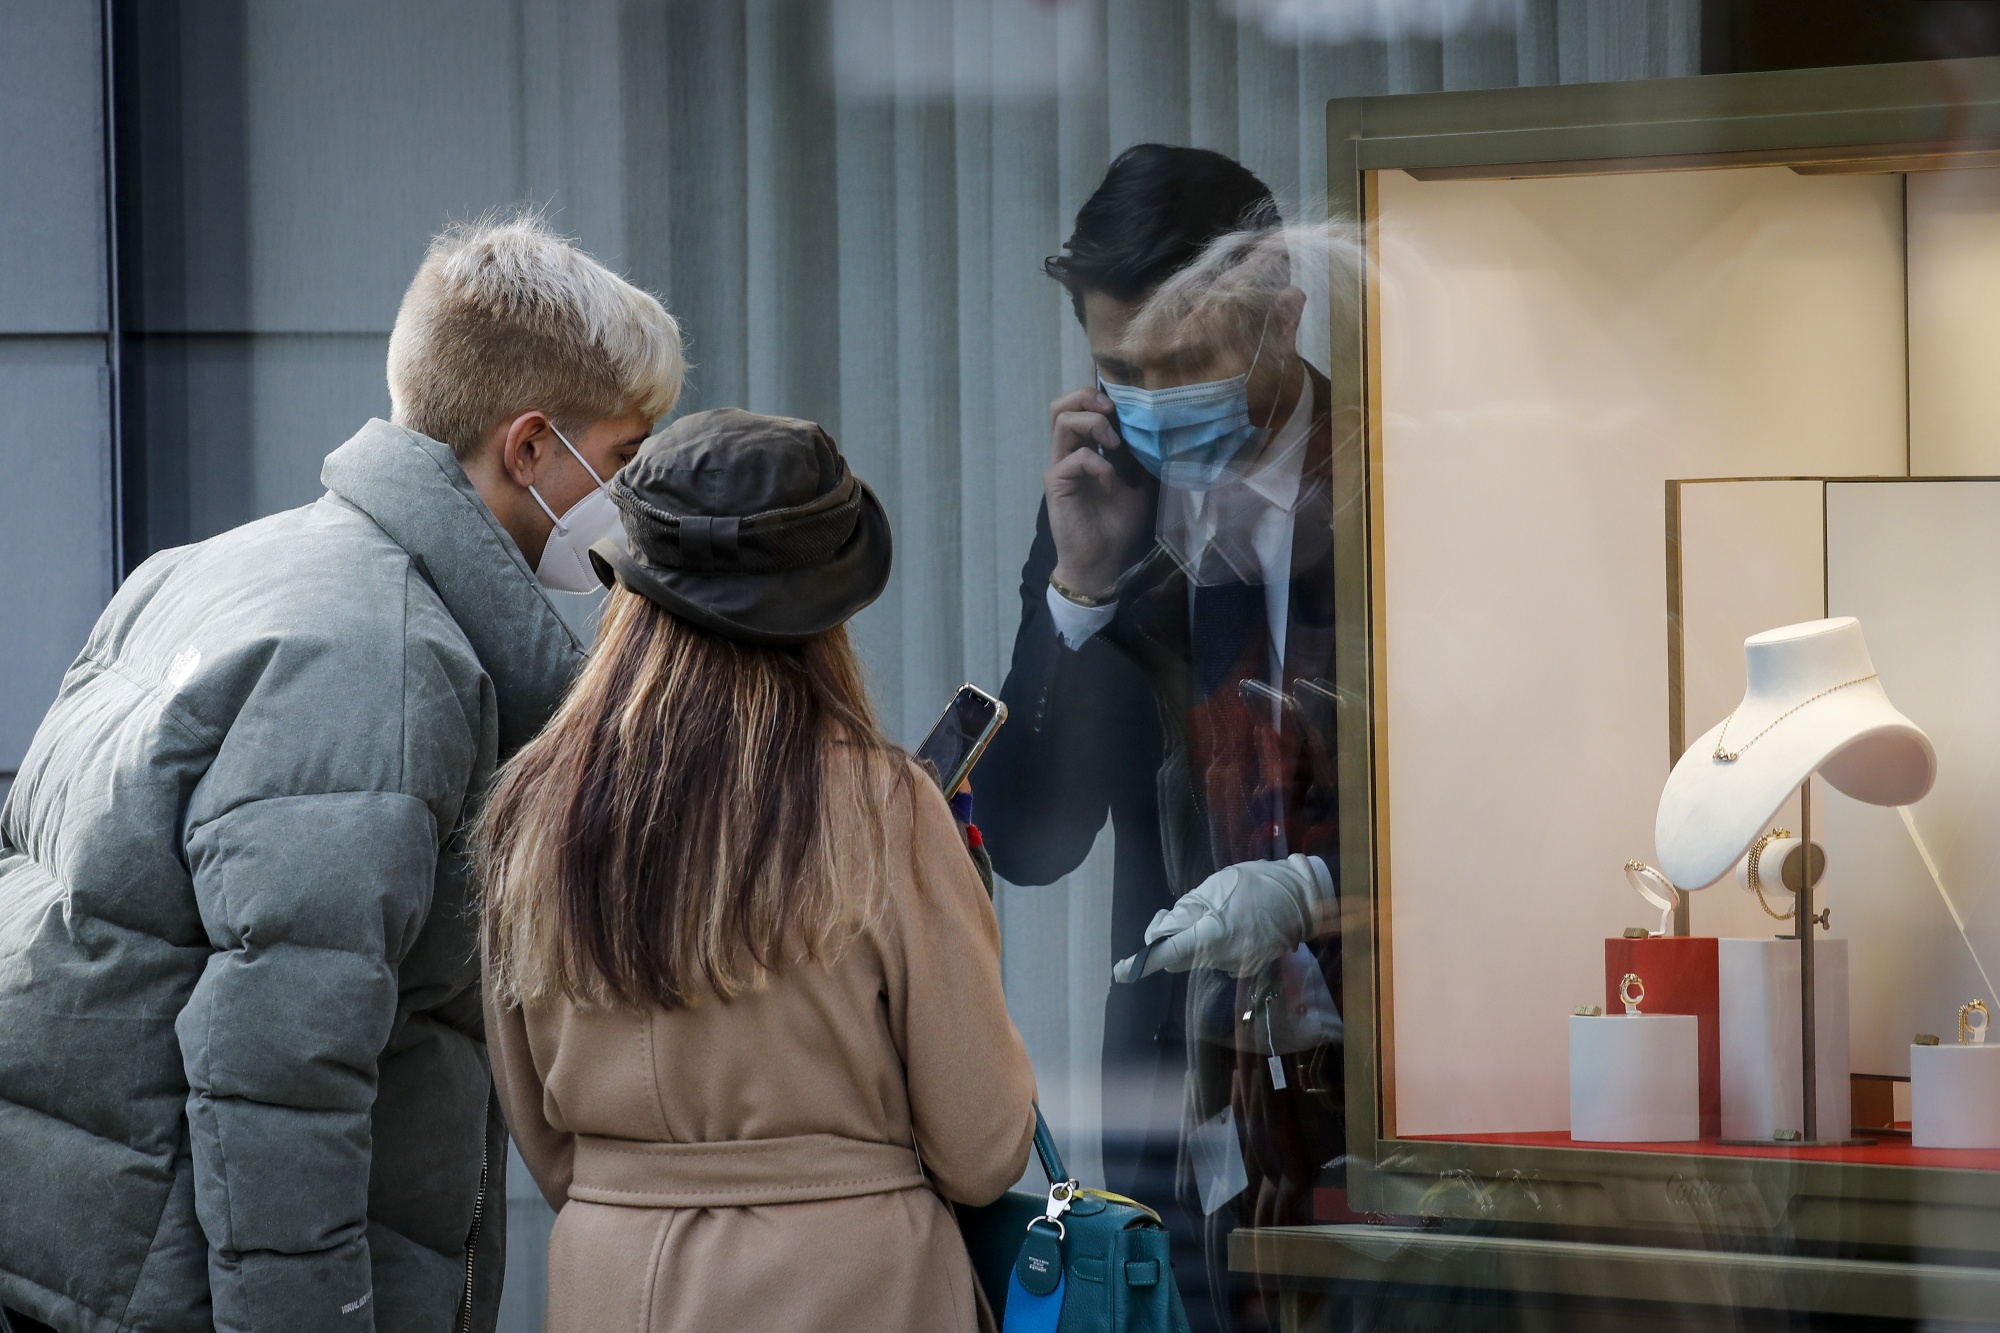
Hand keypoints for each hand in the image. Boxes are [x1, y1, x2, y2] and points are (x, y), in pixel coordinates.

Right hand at [1045, 386, 1150, 598]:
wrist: (1102, 560)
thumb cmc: (1117, 524)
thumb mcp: (1139, 484)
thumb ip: (1138, 457)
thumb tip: (1156, 431)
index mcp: (1084, 449)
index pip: (1080, 407)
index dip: (1099, 397)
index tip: (1127, 408)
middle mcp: (1067, 453)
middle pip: (1061, 405)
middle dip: (1087, 398)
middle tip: (1113, 412)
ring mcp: (1059, 466)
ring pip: (1063, 420)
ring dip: (1094, 425)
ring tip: (1115, 445)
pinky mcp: (1055, 483)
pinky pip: (1075, 457)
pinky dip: (1099, 465)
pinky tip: (1112, 484)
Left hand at [1113, 855, 1332, 980]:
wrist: (1302, 897)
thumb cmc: (1258, 884)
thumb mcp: (1217, 886)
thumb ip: (1189, 909)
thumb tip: (1167, 929)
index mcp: (1213, 933)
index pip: (1170, 953)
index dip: (1144, 963)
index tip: (1123, 971)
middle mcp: (1222, 957)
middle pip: (1180, 959)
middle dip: (1170, 943)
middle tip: (1169, 918)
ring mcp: (1237, 965)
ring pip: (1198, 958)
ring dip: (1195, 941)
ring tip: (1213, 913)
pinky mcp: (1248, 967)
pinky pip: (1218, 958)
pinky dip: (1215, 945)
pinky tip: (1230, 923)